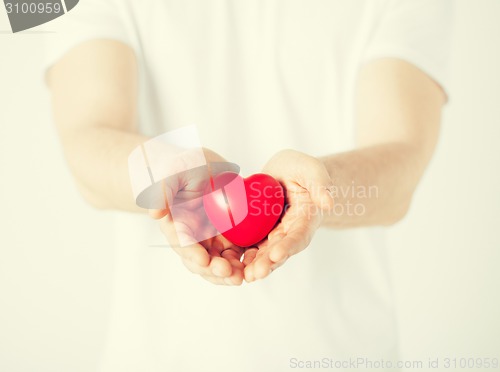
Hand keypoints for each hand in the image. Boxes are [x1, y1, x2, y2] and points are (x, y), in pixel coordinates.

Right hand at [150, 148, 244, 285]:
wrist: (204, 165)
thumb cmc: (183, 166)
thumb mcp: (173, 171)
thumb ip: (163, 190)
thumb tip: (155, 213)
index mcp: (176, 224)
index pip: (182, 243)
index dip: (192, 253)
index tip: (204, 260)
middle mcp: (193, 236)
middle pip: (200, 260)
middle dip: (213, 269)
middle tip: (229, 273)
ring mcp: (211, 238)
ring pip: (218, 262)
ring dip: (229, 272)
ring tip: (241, 277)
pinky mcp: (228, 236)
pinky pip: (235, 253)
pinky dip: (243, 262)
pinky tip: (254, 265)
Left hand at [244, 149, 334, 281]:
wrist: (285, 172)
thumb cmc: (301, 169)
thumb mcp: (312, 170)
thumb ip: (320, 184)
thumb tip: (328, 203)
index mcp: (306, 220)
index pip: (298, 236)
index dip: (288, 246)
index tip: (276, 254)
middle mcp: (290, 232)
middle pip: (279, 250)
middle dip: (267, 263)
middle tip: (256, 273)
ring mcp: (274, 234)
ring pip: (264, 253)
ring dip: (254, 265)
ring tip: (245, 276)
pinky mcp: (259, 232)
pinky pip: (250, 245)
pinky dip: (242, 255)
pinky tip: (231, 265)